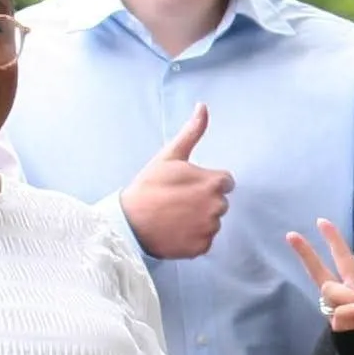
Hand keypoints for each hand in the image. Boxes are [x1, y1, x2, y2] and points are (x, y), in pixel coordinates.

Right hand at [123, 107, 233, 258]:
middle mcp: (217, 207)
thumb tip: (203, 107)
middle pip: (219, 202)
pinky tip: (175, 230)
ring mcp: (209, 229)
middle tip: (178, 201)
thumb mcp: (170, 156)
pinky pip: (204, 240)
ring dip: (199, 219)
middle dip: (204, 200)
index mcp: (213, 182)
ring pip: (212, 221)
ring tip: (174, 216)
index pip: (224, 181)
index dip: (205, 181)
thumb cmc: (148, 187)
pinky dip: (193, 237)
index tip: (187, 185)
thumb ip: (192, 132)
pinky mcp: (201, 247)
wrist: (129, 222)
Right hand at [291, 219, 353, 329]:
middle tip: (290, 234)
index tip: (320, 221)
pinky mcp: (336, 324)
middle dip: (307, 253)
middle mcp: (343, 295)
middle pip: (320, 272)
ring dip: (350, 296)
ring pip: (332, 290)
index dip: (333, 241)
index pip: (343, 258)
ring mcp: (337, 309)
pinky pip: (342, 309)